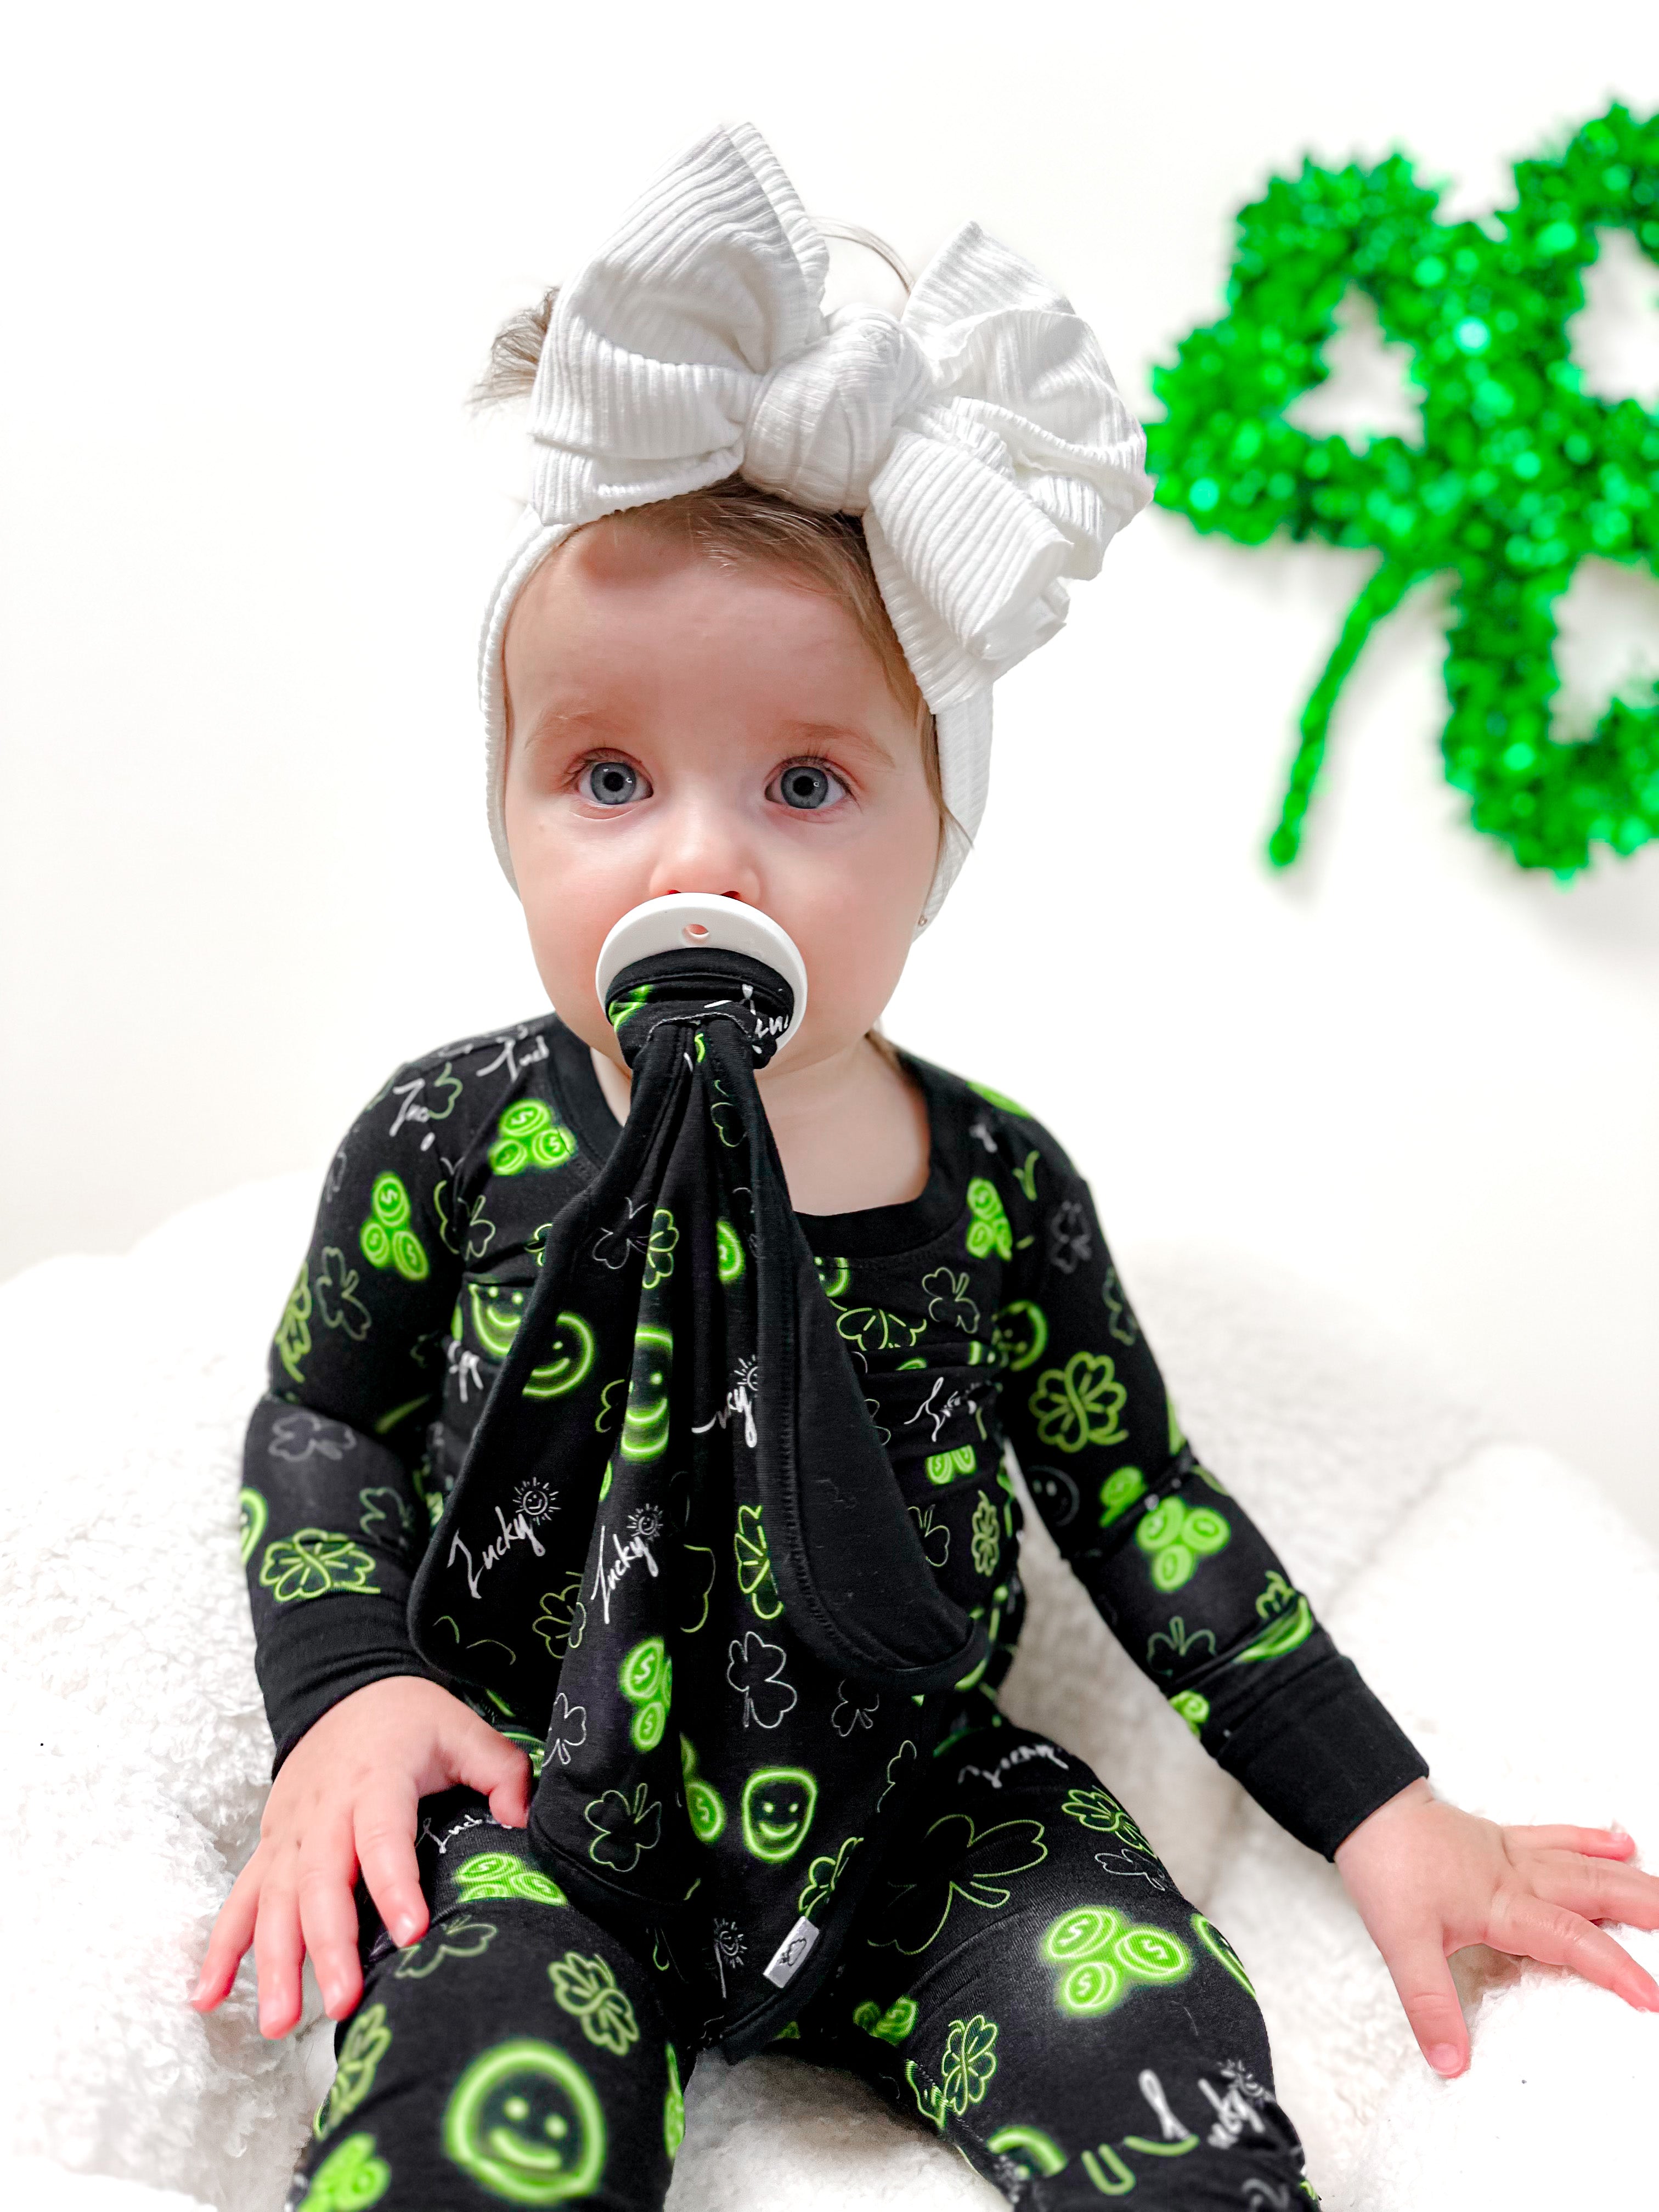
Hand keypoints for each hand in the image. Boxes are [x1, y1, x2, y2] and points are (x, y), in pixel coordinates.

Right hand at [189, 1676, 530, 2038]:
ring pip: (273, 1900)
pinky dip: (221, 1948)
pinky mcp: (270, 1846)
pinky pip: (239, 1899)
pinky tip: (207, 1995)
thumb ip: (501, 1772)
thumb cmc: (410, 1718)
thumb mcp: (464, 1729)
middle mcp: (324, 1810)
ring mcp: (289, 1831)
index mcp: (376, 1779)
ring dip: (272, 1962)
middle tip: (343, 2000)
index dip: (394, 1883)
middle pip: (321, 1881)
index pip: (382, 1835)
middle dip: (329, 1945)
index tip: (411, 1932)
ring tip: (277, 2022)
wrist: (345, 1687)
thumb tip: (522, 1821)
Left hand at [1335, 1778, 1658, 2077]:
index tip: (1653, 1998)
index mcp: (1502, 1904)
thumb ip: (1429, 2004)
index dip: (1614, 1969)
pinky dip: (1591, 1839)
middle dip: (1645, 1912)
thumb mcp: (1401, 1944)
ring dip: (1630, 1879)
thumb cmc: (1386, 1869)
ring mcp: (1514, 1854)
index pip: (1571, 1940)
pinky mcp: (1504, 1841)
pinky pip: (1557, 1838)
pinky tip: (1621, 1840)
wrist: (1365, 1811)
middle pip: (1594, 1892)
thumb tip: (1450, 2062)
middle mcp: (1519, 1876)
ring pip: (1585, 1865)